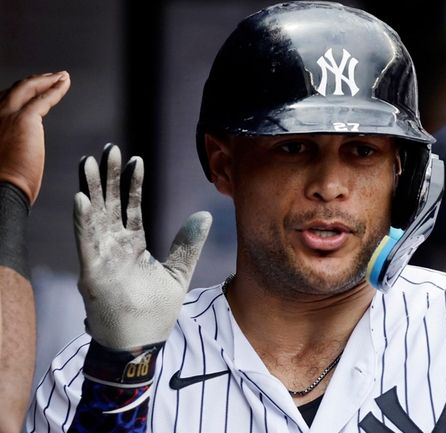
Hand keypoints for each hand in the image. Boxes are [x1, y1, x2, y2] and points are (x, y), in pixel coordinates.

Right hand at [0, 72, 70, 203]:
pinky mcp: (24, 119)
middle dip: (33, 82)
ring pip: (28, 88)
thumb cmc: (2, 183)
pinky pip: (44, 98)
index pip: (2, 101)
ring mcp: (6, 114)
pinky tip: (64, 83)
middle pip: (14, 90)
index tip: (32, 91)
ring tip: (60, 77)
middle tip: (49, 78)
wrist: (1, 190)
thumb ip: (8, 145)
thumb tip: (17, 148)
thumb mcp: (1, 157)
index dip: (18, 94)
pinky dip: (55, 89)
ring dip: (46, 80)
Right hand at [74, 144, 211, 349]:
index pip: (130, 207)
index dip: (132, 184)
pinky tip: (82, 198)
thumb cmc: (154, 312)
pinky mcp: (92, 272)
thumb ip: (187, 245)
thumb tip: (205, 215)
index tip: (136, 160)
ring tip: (90, 162)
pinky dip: (83, 220)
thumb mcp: (177, 274)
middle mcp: (114, 247)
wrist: (141, 343)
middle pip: (109, 205)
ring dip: (91, 189)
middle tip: (109, 149)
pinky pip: (86, 242)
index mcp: (132, 246)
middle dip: (109, 177)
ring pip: (94, 216)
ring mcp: (102, 258)